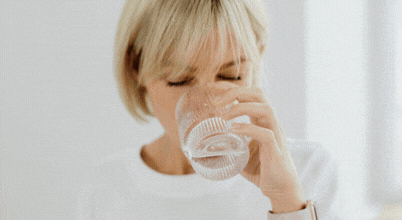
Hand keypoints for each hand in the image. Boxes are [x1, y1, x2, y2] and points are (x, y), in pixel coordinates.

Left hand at [215, 85, 305, 212]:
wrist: (281, 189)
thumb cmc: (262, 170)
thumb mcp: (241, 155)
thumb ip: (228, 148)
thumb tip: (208, 147)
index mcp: (261, 121)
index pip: (250, 95)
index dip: (233, 88)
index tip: (215, 90)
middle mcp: (270, 123)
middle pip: (259, 94)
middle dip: (236, 92)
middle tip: (216, 102)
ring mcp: (275, 134)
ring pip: (266, 109)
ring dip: (242, 108)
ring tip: (224, 115)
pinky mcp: (276, 150)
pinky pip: (266, 133)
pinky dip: (248, 129)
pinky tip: (233, 130)